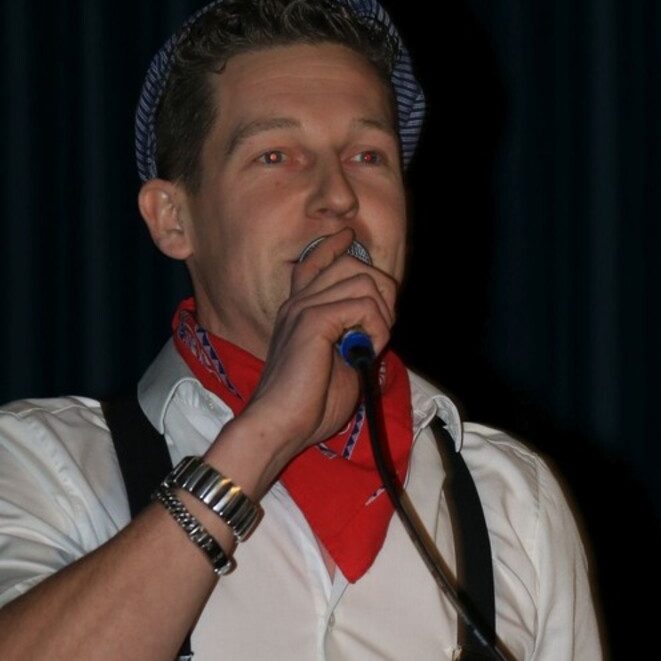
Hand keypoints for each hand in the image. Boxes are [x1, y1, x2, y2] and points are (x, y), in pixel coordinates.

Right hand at [236, 229, 397, 484]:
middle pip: (351, 265)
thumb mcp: (337, 364)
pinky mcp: (314, 321)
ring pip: (364, 281)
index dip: (335, 246)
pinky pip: (363, 306)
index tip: (348, 236)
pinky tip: (364, 350)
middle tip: (379, 328)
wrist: (280, 424)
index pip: (315, 262)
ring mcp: (305, 308)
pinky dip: (376, 328)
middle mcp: (299, 302)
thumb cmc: (307, 406)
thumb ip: (352, 339)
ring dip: (380, 314)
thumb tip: (374, 327)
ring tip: (370, 344)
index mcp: (299, 311)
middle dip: (380, 291)